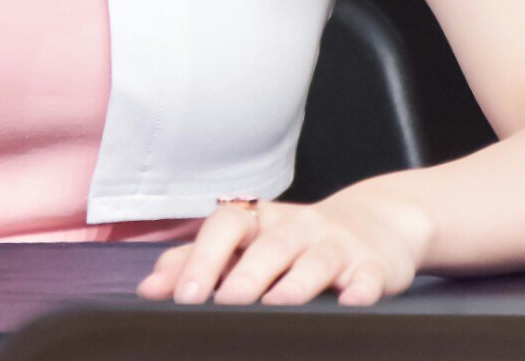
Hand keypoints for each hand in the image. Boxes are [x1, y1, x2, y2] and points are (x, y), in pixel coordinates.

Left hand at [134, 187, 433, 306]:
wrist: (375, 222)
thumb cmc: (297, 240)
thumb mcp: (251, 242)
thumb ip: (201, 262)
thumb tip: (149, 288)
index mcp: (260, 220)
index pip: (226, 227)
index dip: (203, 257)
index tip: (180, 295)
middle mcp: (296, 226)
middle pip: (269, 246)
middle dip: (245, 275)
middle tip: (223, 303)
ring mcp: (335, 243)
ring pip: (315, 259)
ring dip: (296, 282)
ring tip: (276, 305)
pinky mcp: (372, 265)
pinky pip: (368, 275)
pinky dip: (361, 288)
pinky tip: (351, 301)